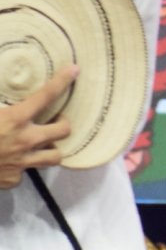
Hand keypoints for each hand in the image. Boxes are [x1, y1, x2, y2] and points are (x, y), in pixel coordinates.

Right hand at [0, 64, 73, 187]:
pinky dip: (21, 167)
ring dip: (50, 148)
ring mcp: (22, 163)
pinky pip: (26, 173)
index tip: (74, 70)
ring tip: (42, 142)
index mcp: (14, 119)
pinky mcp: (14, 180)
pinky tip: (11, 161)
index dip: (62, 81)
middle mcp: (25, 141)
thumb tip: (2, 98)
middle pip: (63, 131)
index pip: (45, 96)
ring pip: (54, 157)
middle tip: (54, 120)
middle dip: (62, 123)